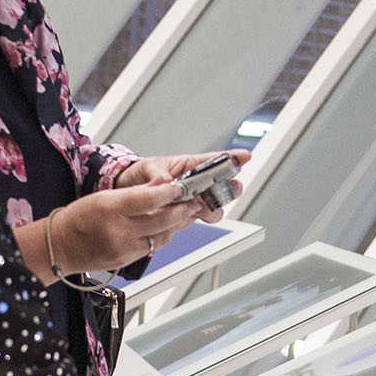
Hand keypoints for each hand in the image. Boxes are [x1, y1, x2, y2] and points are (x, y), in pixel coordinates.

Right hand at [32, 184, 193, 277]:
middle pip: (162, 220)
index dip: (170, 192)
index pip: (149, 199)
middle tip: (193, 200)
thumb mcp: (104, 196)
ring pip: (162, 236)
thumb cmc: (79, 218)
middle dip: (182, 210)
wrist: (61, 247)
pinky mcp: (128, 260)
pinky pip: (153, 246)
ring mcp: (124, 248)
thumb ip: (135, 193)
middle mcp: (118, 230)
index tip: (181, 187)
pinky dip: (163, 235)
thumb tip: (162, 185)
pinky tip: (168, 227)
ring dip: (177, 224)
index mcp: (111, 208)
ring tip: (185, 212)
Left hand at [117, 149, 251, 221]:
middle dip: (230, 188)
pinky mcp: (188, 215)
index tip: (245, 156)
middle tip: (223, 189)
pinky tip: (186, 215)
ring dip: (213, 208)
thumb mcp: (146, 168)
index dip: (233, 158)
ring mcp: (196, 200)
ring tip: (199, 207)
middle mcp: (198, 183)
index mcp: (190, 165)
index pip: (215, 160)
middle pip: (226, 185)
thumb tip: (165, 182)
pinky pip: (201, 218)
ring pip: (217, 206)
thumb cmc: (141, 174)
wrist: (130, 195)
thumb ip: (157, 175)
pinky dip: (198, 219)